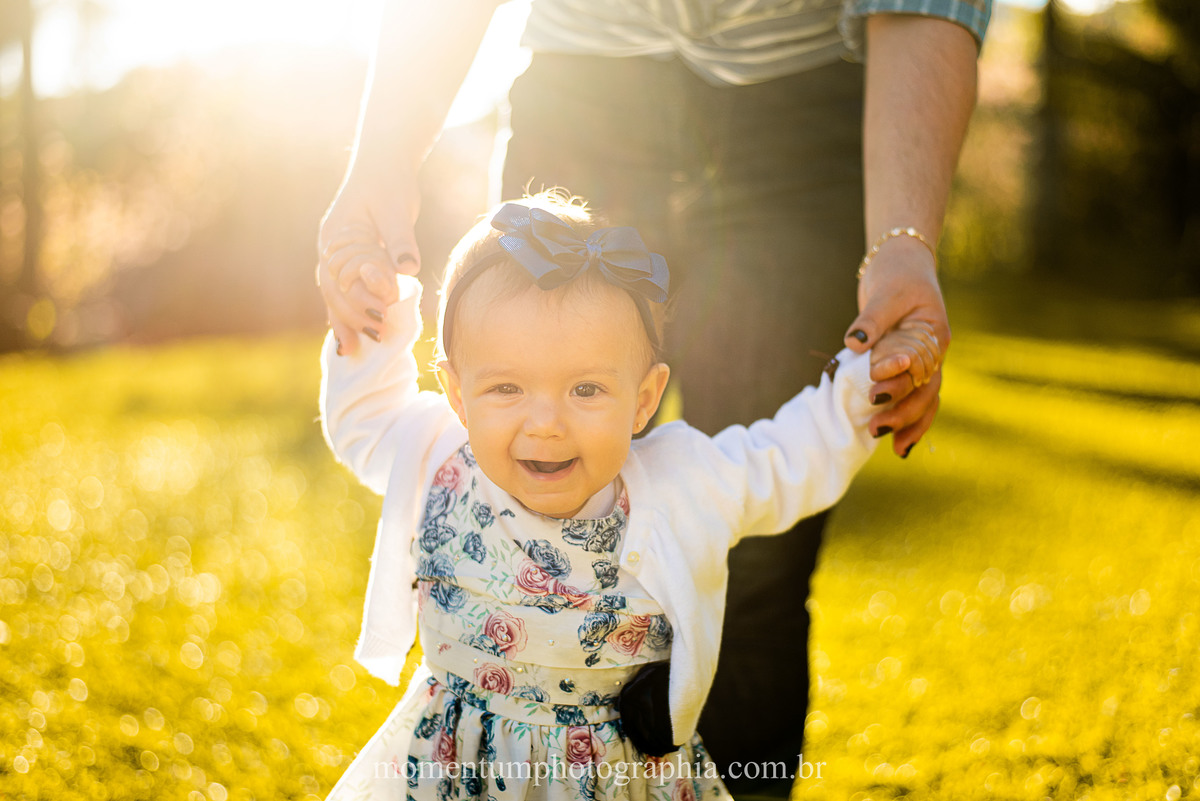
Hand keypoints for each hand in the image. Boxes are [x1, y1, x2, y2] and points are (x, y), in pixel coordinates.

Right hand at [317, 174, 420, 354]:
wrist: (384, 162)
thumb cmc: (389, 182)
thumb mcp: (396, 210)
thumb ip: (400, 240)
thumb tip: (406, 269)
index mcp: (336, 238)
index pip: (340, 278)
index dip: (358, 299)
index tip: (380, 315)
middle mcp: (331, 249)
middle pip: (332, 292)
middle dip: (350, 317)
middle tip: (374, 338)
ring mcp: (338, 254)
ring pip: (334, 295)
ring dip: (343, 320)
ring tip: (351, 349)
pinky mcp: (351, 258)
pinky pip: (343, 289)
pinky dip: (345, 310)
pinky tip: (349, 333)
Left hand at [844, 237, 949, 455]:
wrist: (899, 264)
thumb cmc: (896, 274)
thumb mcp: (885, 293)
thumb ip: (871, 319)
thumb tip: (854, 343)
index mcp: (934, 335)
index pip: (921, 367)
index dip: (900, 382)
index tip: (875, 391)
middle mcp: (931, 353)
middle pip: (925, 391)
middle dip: (903, 412)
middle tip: (876, 427)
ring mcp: (920, 362)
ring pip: (923, 400)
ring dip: (908, 423)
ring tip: (893, 447)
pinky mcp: (904, 367)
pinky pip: (912, 398)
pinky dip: (907, 419)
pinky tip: (898, 443)